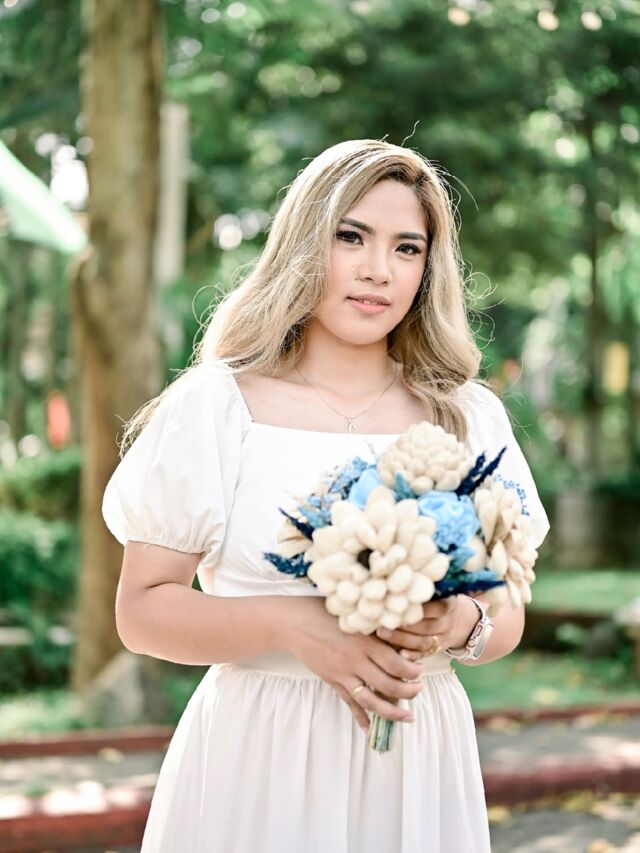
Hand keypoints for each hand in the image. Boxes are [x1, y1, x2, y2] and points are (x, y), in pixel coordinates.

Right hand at [284, 596, 424, 732]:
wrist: (294, 623)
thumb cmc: (325, 612)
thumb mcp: (355, 617)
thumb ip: (374, 630)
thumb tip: (400, 641)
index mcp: (366, 642)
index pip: (397, 664)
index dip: (412, 672)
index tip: (419, 671)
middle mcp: (356, 660)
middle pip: (389, 685)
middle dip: (409, 692)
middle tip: (418, 690)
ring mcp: (343, 673)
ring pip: (372, 700)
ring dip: (392, 712)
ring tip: (407, 716)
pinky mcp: (332, 680)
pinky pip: (350, 703)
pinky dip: (361, 717)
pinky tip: (370, 728)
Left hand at [375, 595, 481, 660]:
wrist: (467, 623)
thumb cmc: (445, 601)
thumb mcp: (444, 592)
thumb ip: (427, 585)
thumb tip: (402, 571)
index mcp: (449, 606)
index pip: (437, 607)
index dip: (419, 607)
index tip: (398, 602)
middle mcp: (447, 623)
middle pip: (426, 626)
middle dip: (404, 625)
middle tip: (381, 621)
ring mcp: (443, 638)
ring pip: (423, 642)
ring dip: (402, 639)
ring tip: (382, 633)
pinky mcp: (438, 650)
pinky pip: (425, 654)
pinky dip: (413, 656)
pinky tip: (399, 654)